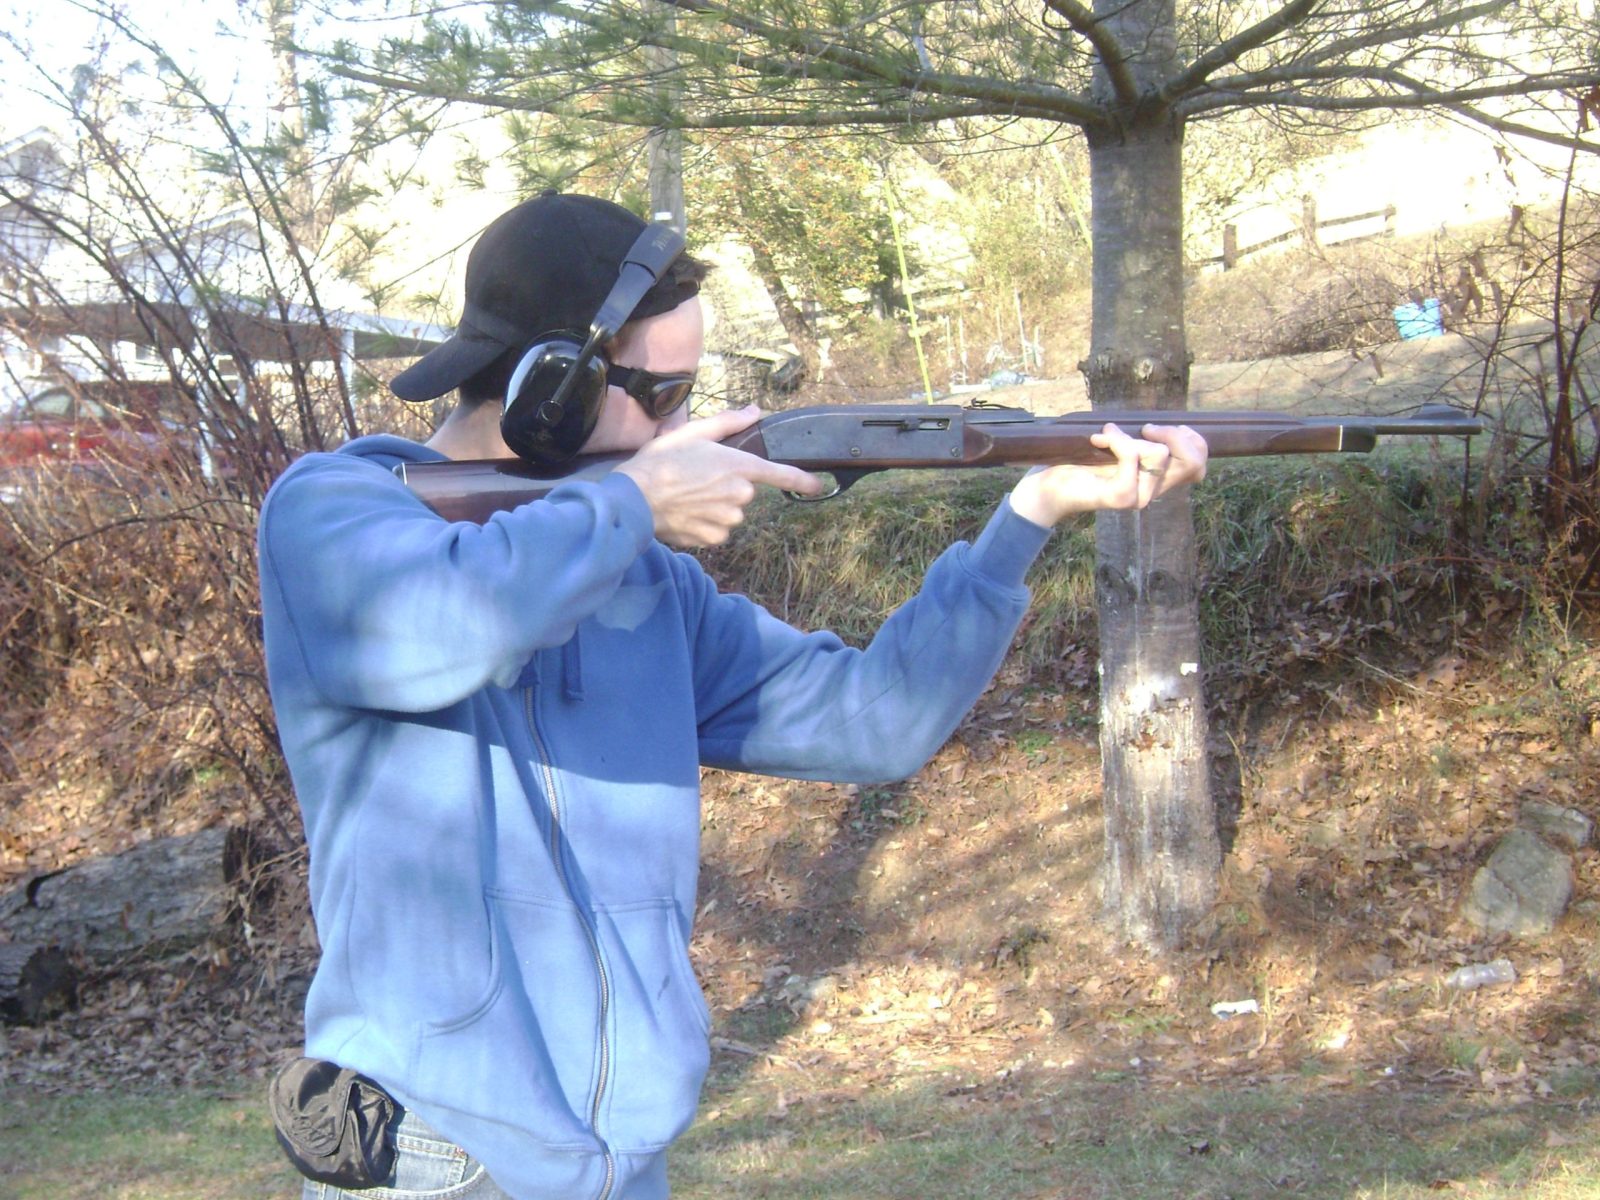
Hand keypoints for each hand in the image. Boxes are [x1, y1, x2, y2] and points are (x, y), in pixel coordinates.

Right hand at [614, 405, 825, 546]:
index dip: (803, 480)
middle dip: (726, 485)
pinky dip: (705, 523)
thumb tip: (755, 411)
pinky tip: (686, 513)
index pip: (781, 475)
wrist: (636, 499)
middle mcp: (740, 496)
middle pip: (744, 492)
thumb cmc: (662, 461)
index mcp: (740, 466)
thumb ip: (730, 422)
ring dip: (715, 505)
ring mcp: (728, 519)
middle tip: (697, 477)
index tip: (818, 484)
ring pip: (730, 512)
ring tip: (687, 495)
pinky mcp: (714, 538)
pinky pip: (717, 530)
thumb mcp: (694, 432)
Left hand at [1008, 422, 1207, 527]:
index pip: (1199, 465)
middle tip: (1143, 430)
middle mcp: (1153, 491)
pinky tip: (1099, 440)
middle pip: (1192, 460)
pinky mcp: (1121, 496)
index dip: (1191, 440)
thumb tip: (1160, 425)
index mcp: (1156, 479)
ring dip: (1131, 436)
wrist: (1048, 485)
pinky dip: (1117, 440)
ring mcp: (1139, 497)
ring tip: (1106, 437)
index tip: (1157, 429)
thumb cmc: (1079, 461)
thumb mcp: (1118, 444)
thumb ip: (1142, 439)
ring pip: (1159, 453)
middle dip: (1172, 434)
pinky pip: (1132, 455)